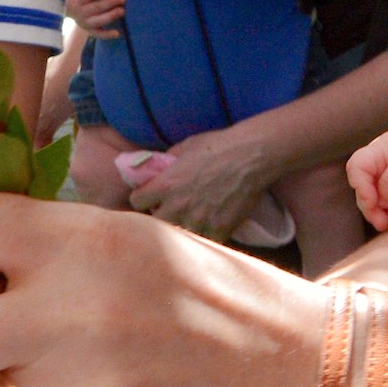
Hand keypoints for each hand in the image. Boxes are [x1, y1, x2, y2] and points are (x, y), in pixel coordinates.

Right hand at [63, 0, 124, 37]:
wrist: (70, 7)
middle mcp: (79, 12)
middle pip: (96, 7)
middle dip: (110, 2)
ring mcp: (84, 23)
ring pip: (99, 20)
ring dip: (111, 16)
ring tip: (122, 10)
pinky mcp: (90, 30)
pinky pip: (99, 34)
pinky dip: (108, 35)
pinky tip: (118, 33)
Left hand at [125, 123, 274, 241]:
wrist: (250, 157)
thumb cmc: (218, 146)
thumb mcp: (185, 147)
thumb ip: (167, 162)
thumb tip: (157, 169)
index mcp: (166, 185)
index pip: (136, 201)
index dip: (141, 198)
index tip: (148, 197)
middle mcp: (178, 206)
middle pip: (155, 224)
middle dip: (159, 217)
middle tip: (168, 210)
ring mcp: (199, 220)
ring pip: (179, 235)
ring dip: (181, 227)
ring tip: (190, 217)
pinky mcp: (219, 230)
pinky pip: (204, 240)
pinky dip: (205, 234)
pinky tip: (209, 223)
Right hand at [347, 128, 387, 231]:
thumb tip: (378, 202)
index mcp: (380, 150)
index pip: (356, 168)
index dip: (360, 188)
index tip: (374, 203)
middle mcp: (383, 164)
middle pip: (363, 188)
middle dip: (371, 207)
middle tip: (384, 222)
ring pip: (375, 200)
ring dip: (381, 214)